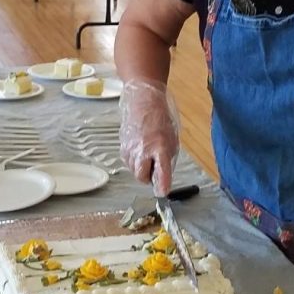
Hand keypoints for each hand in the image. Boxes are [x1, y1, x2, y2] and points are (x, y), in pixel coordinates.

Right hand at [119, 78, 179, 194]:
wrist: (142, 100)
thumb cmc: (160, 117)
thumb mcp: (171, 138)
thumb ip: (167, 158)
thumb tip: (164, 174)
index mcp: (159, 147)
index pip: (161, 173)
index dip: (162, 186)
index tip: (163, 192)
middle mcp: (143, 150)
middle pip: (142, 177)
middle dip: (149, 177)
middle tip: (155, 169)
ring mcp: (130, 148)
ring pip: (134, 170)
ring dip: (141, 168)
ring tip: (148, 155)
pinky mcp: (122, 146)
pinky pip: (128, 161)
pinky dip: (134, 160)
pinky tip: (139, 149)